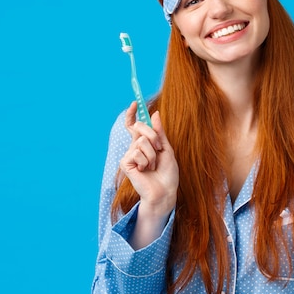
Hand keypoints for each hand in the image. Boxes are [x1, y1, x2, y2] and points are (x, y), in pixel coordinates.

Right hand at [119, 102, 178, 218]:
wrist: (165, 191)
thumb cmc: (167, 173)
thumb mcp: (166, 149)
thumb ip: (159, 132)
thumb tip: (154, 113)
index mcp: (144, 143)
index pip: (134, 125)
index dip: (133, 114)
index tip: (135, 103)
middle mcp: (134, 147)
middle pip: (140, 128)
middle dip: (154, 137)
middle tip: (159, 150)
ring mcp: (129, 155)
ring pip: (141, 141)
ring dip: (152, 154)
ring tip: (153, 166)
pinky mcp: (125, 163)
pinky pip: (136, 152)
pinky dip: (146, 161)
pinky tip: (145, 171)